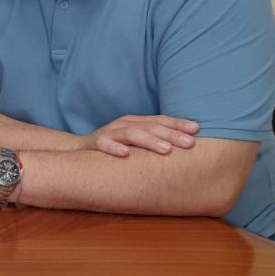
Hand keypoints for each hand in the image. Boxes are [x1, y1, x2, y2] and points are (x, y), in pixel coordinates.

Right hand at [78, 115, 197, 156]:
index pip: (160, 121)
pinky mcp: (95, 143)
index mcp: (136, 122)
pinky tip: (125, 154)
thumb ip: (154, 141)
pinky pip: (104, 145)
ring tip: (166, 150)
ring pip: (131, 134)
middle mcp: (124, 124)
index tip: (196, 130)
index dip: (178, 124)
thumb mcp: (135, 141)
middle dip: (171, 134)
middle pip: (151, 127)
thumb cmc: (114, 147)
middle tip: (189, 143)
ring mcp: (110, 132)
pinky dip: (114, 148)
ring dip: (150, 141)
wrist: (79, 151)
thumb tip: (185, 146)